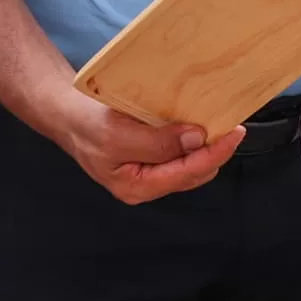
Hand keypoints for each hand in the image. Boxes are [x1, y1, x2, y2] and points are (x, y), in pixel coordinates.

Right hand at [33, 83, 241, 204]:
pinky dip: (192, 137)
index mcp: (138, 187)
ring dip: (205, 144)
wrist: (65, 113)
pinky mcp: (151, 155)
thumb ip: (157, 142)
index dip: (215, 153)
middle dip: (213, 150)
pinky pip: (180, 151)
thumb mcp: (117, 134)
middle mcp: (148, 184)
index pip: (188, 173)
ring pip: (190, 162)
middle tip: (229, 121)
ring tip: (217, 121)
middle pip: (195, 171)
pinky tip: (196, 122)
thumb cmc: (84, 125)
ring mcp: (150, 171)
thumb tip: (196, 139)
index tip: (234, 132)